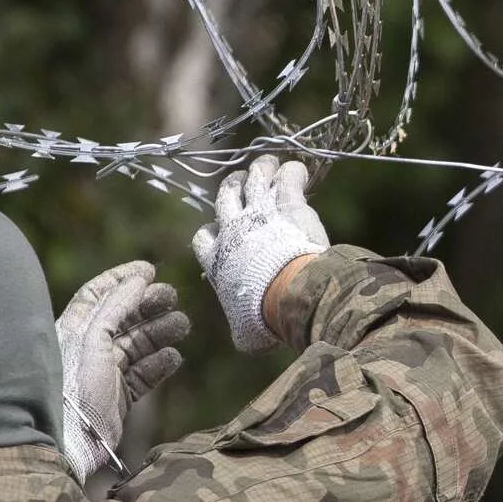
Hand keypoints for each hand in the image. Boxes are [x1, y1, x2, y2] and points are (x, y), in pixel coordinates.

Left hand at [57, 260, 190, 480]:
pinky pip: (143, 375)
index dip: (122, 279)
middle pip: (122, 318)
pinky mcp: (117, 398)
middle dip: (148, 305)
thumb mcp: (92, 340)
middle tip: (173, 297)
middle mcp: (86, 349)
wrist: (68, 444)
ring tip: (182, 325)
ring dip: (159, 332)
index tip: (150, 269)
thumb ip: (115, 308)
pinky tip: (174, 356)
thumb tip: (139, 279)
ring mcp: (103, 374)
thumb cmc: (73, 389)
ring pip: (136, 346)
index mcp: (71, 331)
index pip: (97, 296)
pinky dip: (160, 364)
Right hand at [193, 155, 329, 352]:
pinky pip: (287, 177)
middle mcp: (233, 230)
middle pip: (225, 196)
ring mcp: (260, 213)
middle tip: (243, 182)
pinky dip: (292, 171)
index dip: (212, 231)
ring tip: (269, 164)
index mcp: (217, 260)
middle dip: (232, 186)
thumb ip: (241, 330)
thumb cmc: (264, 317)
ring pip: (254, 177)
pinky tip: (299, 171)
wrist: (288, 293)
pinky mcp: (288, 203)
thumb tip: (245, 337)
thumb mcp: (245, 333)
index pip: (203, 236)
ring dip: (261, 168)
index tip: (223, 232)